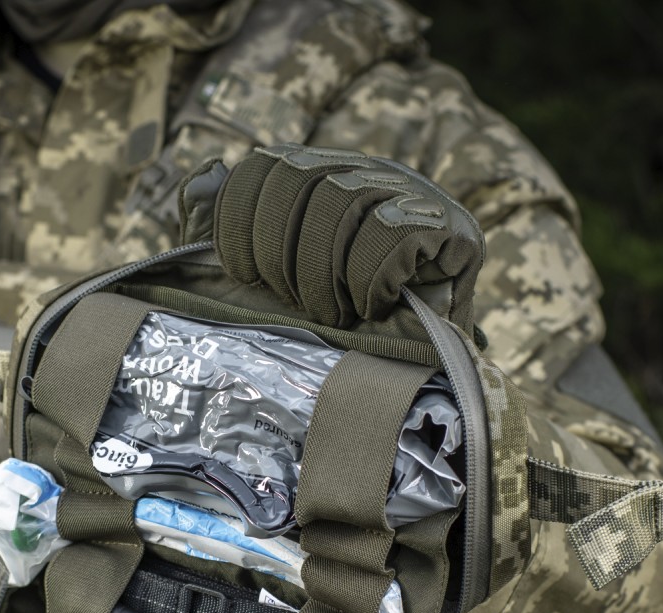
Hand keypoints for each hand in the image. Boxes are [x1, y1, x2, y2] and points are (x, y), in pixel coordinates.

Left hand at [190, 144, 484, 333]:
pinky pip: (395, 231)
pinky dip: (369, 277)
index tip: (244, 276)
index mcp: (322, 178)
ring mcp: (416, 197)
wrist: (398, 399)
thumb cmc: (322, 341)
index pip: (266, 164)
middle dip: (279, 253)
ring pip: (344, 197)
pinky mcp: (456, 233)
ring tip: (333, 314)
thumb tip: (207, 171)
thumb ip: (220, 226)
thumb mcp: (253, 283)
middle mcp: (369, 173)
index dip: (240, 221)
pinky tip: (373, 307)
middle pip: (300, 175)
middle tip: (294, 306)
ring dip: (322, 271)